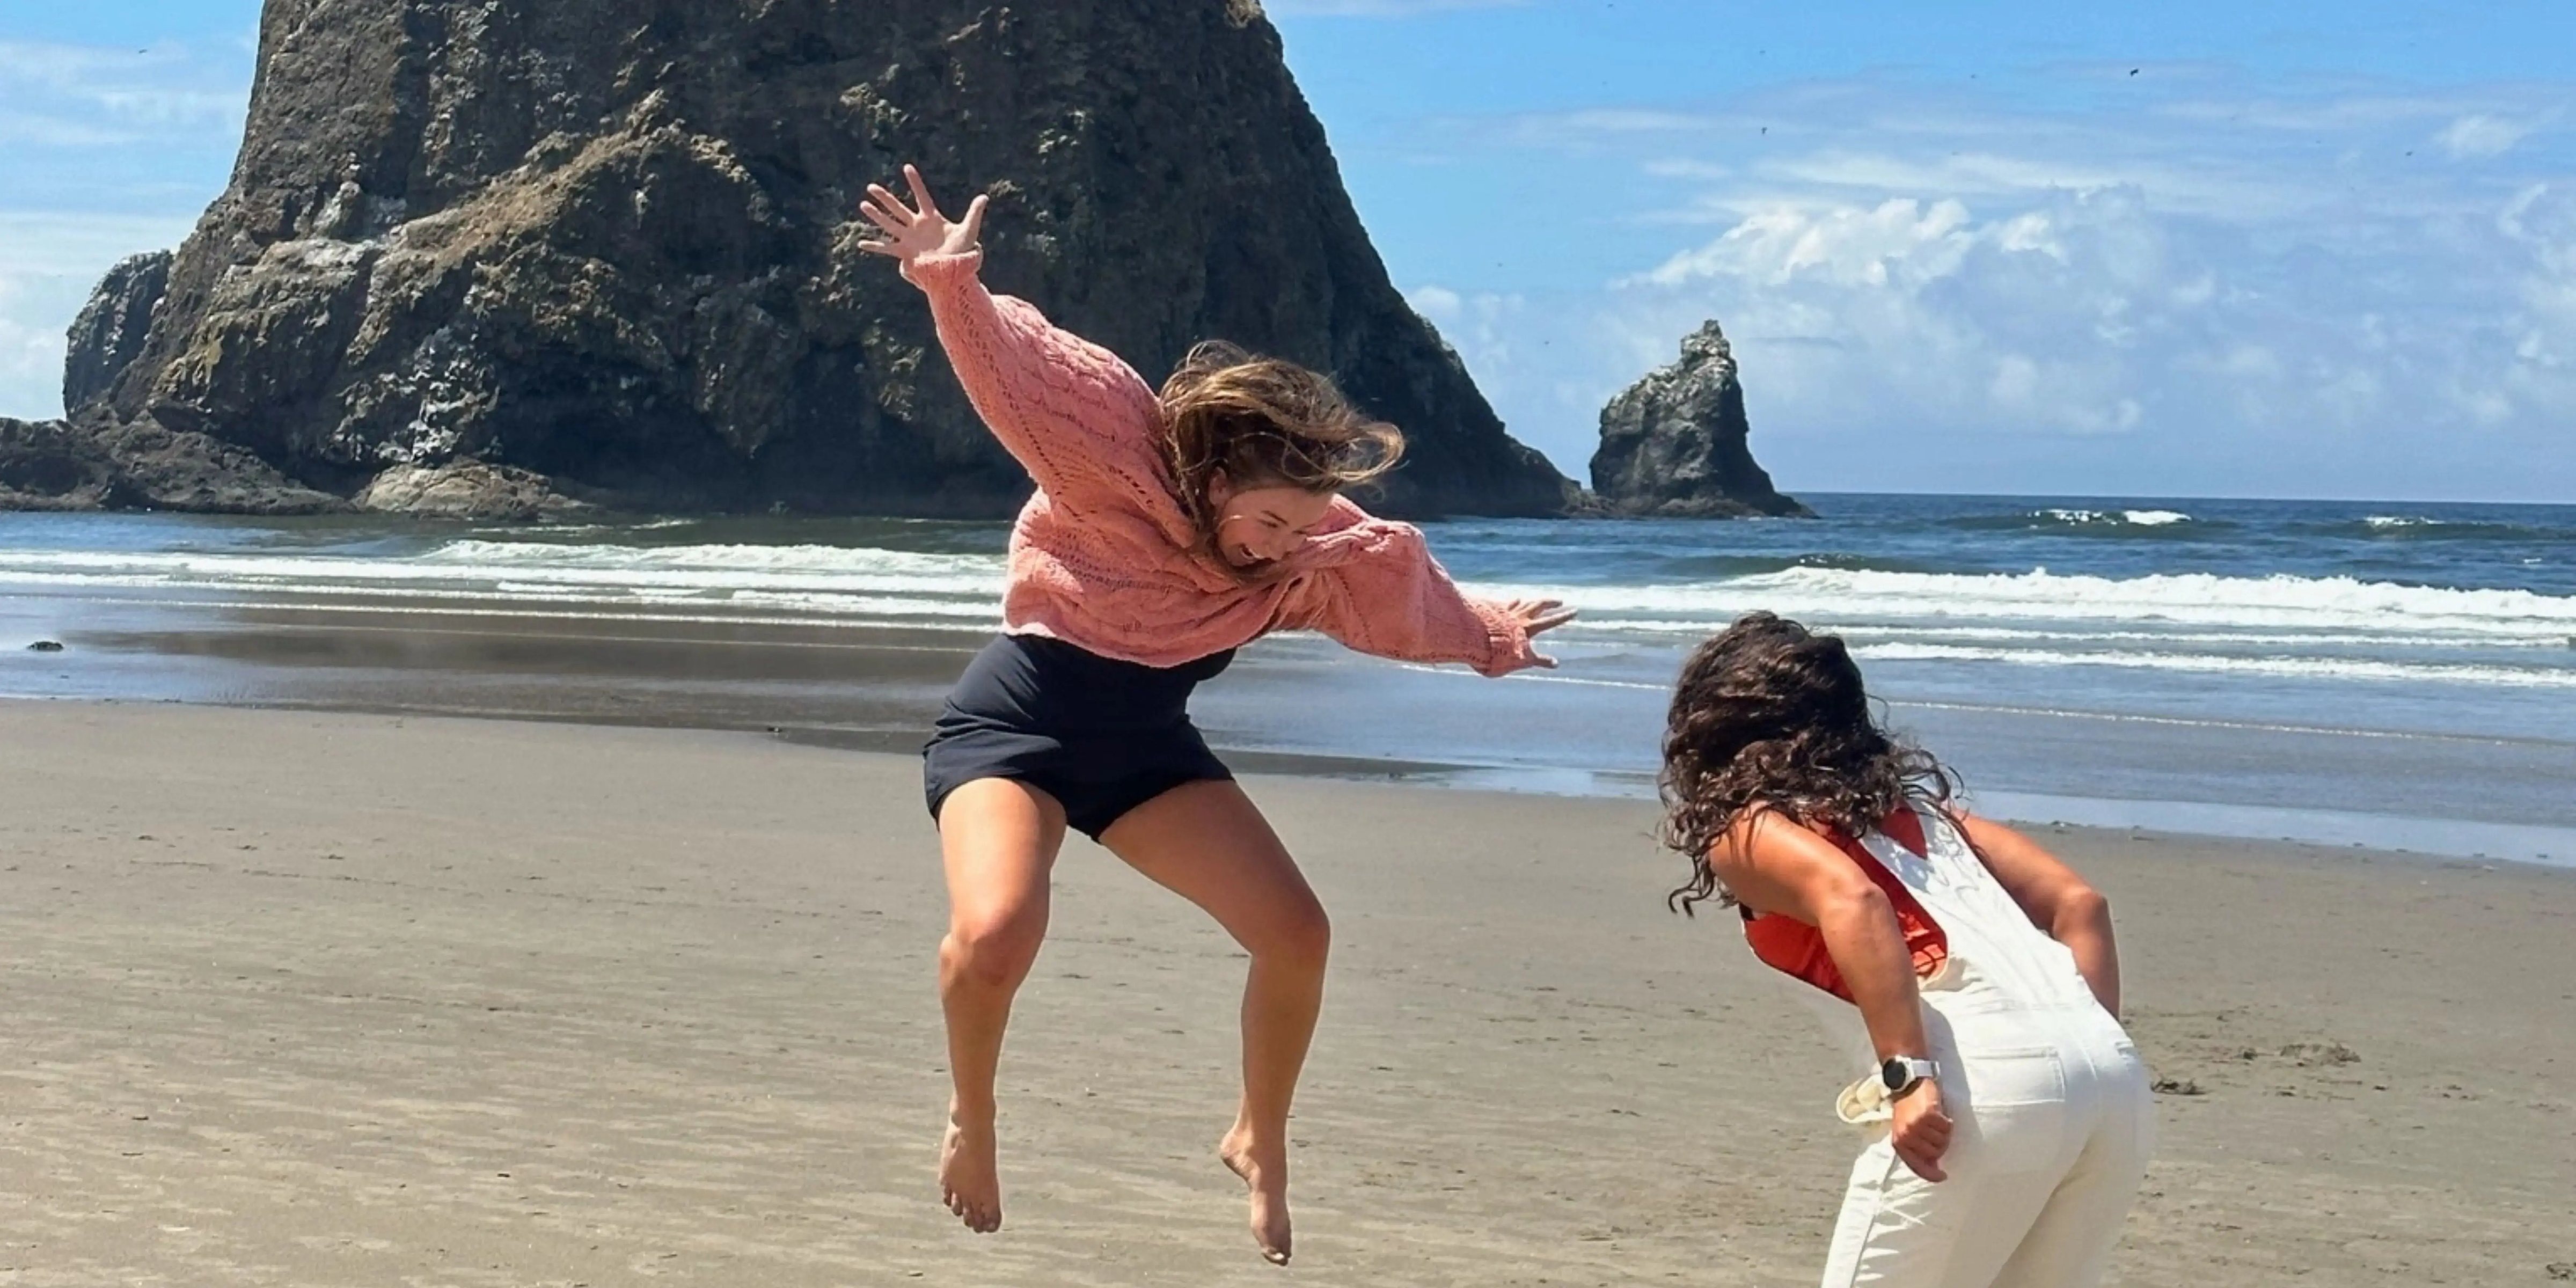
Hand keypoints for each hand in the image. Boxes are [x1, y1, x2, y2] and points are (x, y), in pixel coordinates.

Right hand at [857, 164, 988, 264]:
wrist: (955, 270)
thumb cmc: (962, 250)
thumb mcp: (968, 230)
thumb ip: (974, 213)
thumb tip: (984, 196)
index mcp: (931, 217)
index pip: (921, 196)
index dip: (915, 182)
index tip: (907, 167)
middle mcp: (917, 225)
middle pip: (897, 208)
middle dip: (884, 198)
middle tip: (871, 187)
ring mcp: (909, 238)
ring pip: (889, 224)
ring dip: (876, 215)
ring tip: (863, 205)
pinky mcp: (905, 252)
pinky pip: (887, 248)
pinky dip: (874, 247)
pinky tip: (861, 243)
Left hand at [1503, 598, 1574, 667]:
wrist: (1479, 641)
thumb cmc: (1501, 653)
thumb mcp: (1523, 660)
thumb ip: (1540, 661)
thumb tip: (1556, 664)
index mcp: (1529, 628)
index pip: (1551, 621)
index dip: (1564, 616)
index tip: (1575, 610)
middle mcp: (1520, 617)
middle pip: (1540, 606)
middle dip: (1551, 603)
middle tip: (1560, 602)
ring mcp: (1509, 613)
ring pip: (1526, 603)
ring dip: (1535, 602)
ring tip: (1540, 602)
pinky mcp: (1498, 613)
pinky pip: (1509, 605)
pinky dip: (1516, 602)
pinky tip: (1517, 599)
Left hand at [1889, 1080, 1953, 1181]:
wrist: (1908, 1084)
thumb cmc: (1908, 1109)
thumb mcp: (1907, 1131)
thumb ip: (1917, 1150)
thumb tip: (1933, 1166)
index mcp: (1899, 1143)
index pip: (1916, 1166)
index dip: (1931, 1175)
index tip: (1942, 1176)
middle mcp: (1906, 1136)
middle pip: (1935, 1154)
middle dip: (1940, 1145)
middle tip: (1936, 1132)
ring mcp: (1917, 1126)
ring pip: (1943, 1141)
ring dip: (1944, 1133)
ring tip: (1936, 1122)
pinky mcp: (1928, 1115)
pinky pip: (1947, 1128)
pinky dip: (1947, 1122)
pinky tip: (1940, 1114)